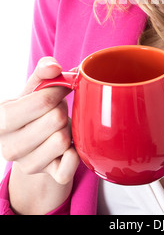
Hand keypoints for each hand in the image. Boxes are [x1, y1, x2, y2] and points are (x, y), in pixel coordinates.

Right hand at [0, 57, 79, 184]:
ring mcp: (28, 165)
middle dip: (62, 110)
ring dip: (68, 129)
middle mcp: (9, 147)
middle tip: (56, 112)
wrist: (36, 144)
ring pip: (64, 139)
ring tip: (59, 128)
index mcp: (2, 120)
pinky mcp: (49, 176)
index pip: (42, 101)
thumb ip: (43, 71)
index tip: (59, 90)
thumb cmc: (35, 111)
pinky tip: (68, 146)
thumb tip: (54, 66)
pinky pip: (70, 165)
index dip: (58, 91)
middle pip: (56, 120)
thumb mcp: (34, 89)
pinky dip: (76, 152)